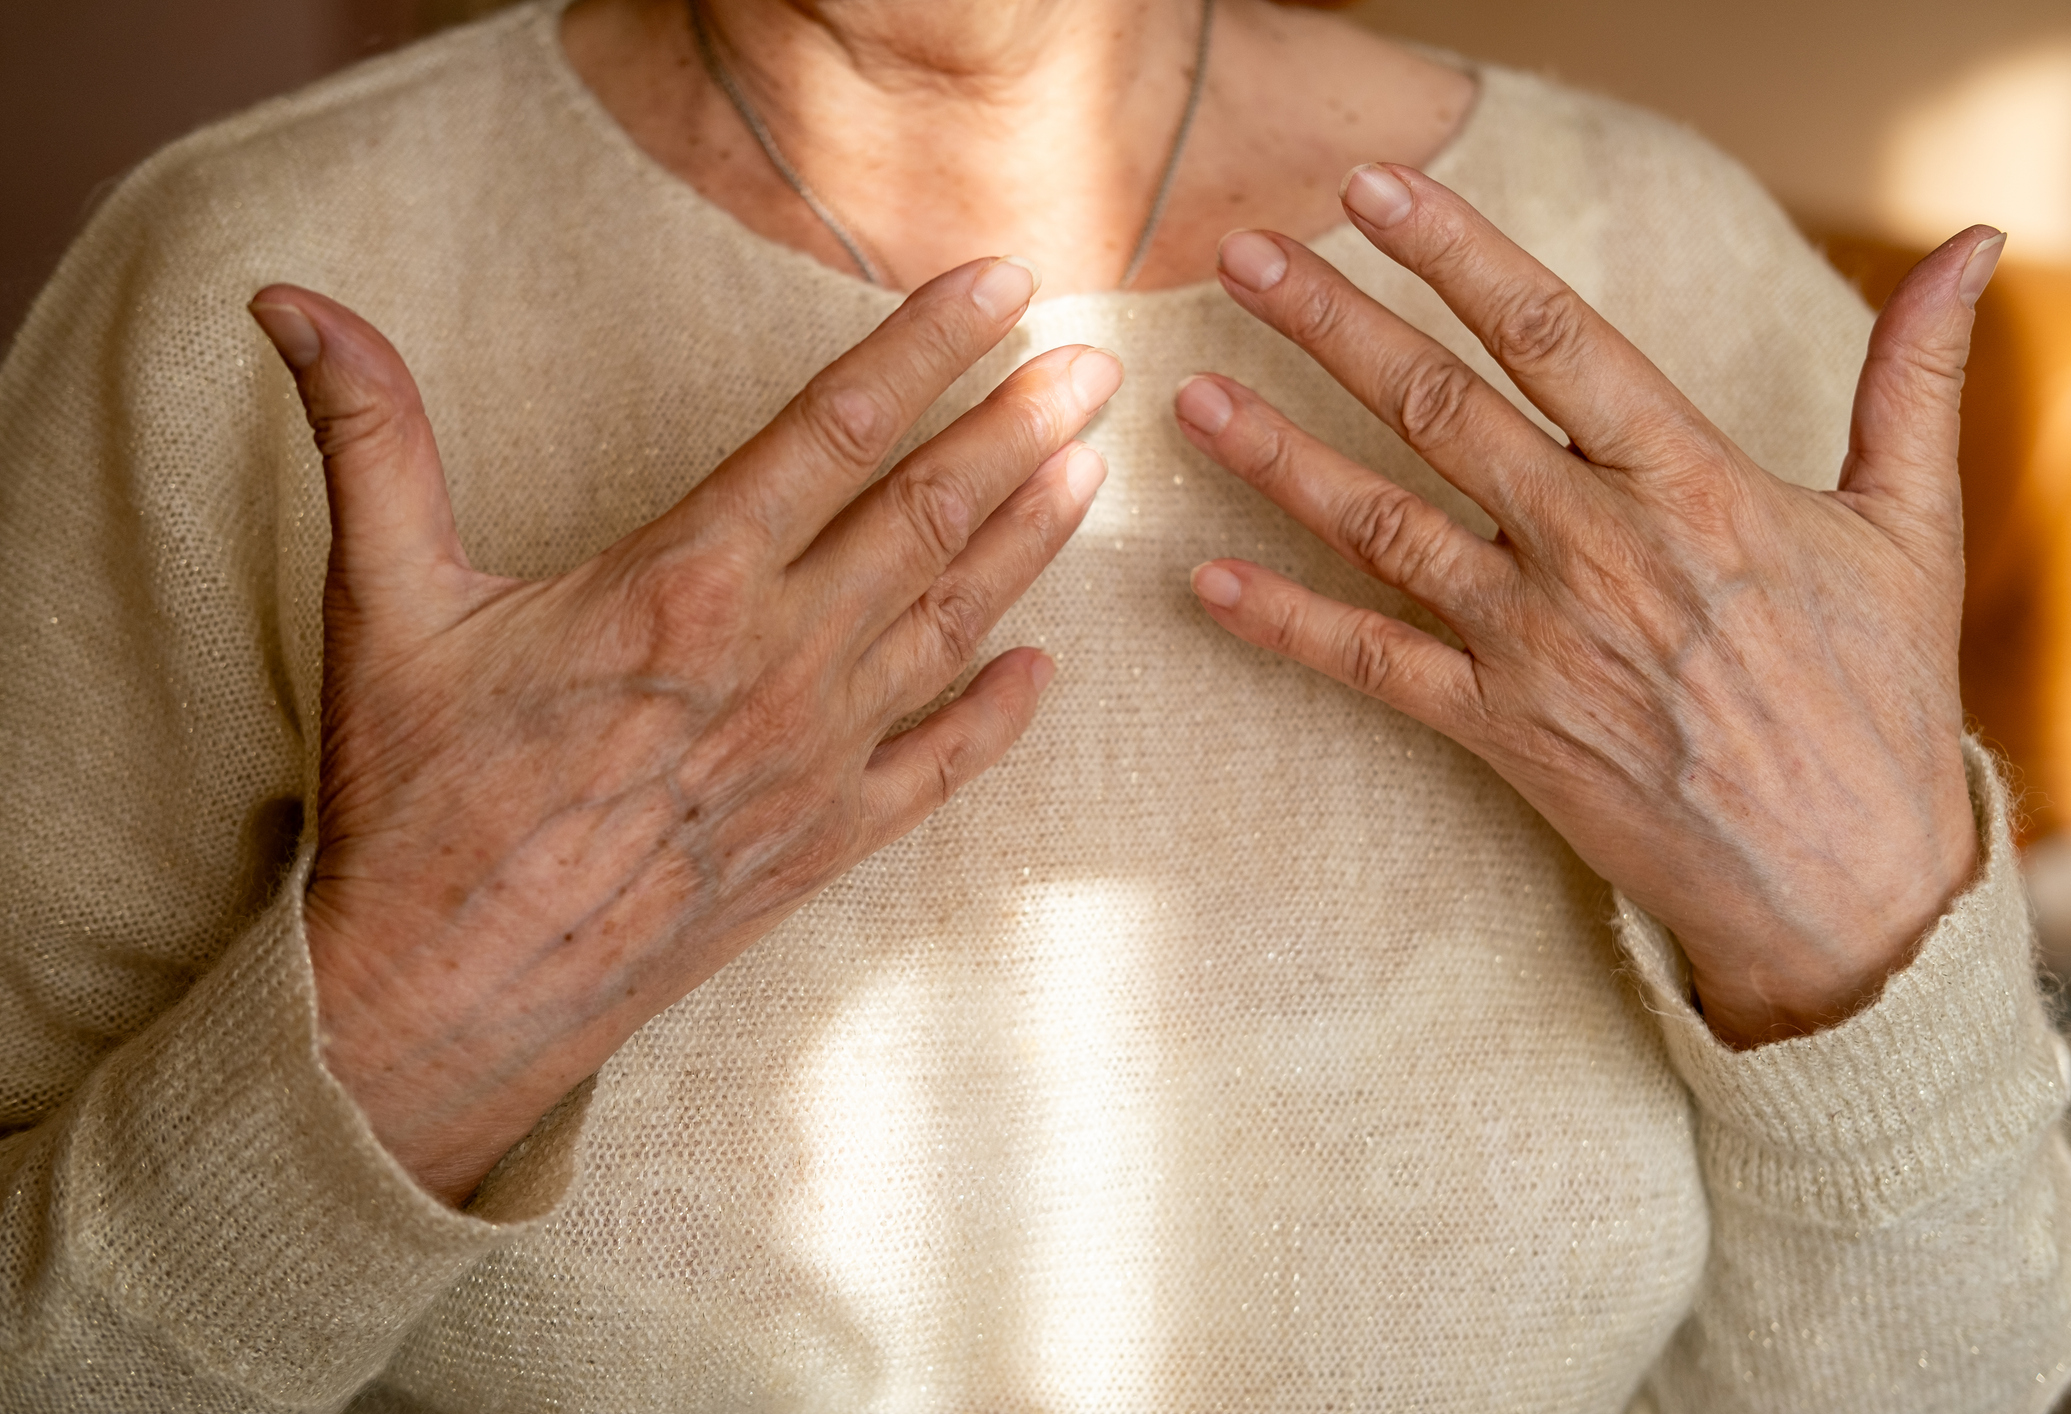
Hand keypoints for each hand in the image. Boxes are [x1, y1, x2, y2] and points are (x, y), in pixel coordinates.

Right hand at [249, 257, 1118, 1201]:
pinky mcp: (825, 844)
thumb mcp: (386, 602)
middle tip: (1097, 361)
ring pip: (955, 622)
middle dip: (1020, 427)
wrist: (446, 998)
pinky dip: (1002, 715)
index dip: (929, 346)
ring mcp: (816, 757)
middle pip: (929, 515)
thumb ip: (370, 439)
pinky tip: (1047, 670)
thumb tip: (289, 301)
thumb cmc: (417, 800)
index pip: (836, 428)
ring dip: (1033, 540)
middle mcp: (778, 660)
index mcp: (686, 582)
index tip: (1003, 283)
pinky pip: (942, 767)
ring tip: (1094, 466)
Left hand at [1178, 164, 1995, 1048]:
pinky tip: (1206, 580)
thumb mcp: (1910, 527)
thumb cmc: (1879, 700)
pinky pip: (1373, 668)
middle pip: (1438, 408)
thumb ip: (1913, 379)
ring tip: (1190, 393)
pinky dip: (1287, 625)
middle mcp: (1596, 550)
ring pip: (1382, 526)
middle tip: (1240, 254)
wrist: (1849, 888)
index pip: (1550, 333)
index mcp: (1689, 481)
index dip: (1453, 251)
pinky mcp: (1501, 734)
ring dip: (1278, 455)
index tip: (1371, 190)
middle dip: (1331, 321)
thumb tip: (1976, 248)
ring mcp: (1538, 644)